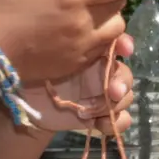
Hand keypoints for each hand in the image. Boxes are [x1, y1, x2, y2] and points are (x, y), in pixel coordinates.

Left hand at [21, 36, 135, 134]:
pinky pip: (122, 119)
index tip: (125, 50)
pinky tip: (99, 125)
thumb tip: (79, 34)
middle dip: (122, 83)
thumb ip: (65, 46)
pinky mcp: (103, 116)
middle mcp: (103, 72)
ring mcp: (105, 95)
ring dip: (115, 106)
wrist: (31, 105)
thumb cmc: (38, 73)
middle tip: (113, 92)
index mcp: (93, 53)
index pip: (116, 43)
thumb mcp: (47, 55)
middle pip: (125, 74)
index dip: (125, 44)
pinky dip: (116, 123)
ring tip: (91, 112)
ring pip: (127, 97)